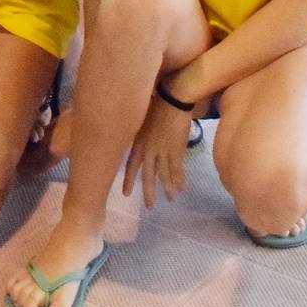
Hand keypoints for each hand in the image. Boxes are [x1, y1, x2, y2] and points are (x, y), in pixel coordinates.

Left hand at [122, 92, 193, 207]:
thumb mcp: (140, 120)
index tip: (125, 194)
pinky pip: (177, 170)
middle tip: (149, 207)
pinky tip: (181, 189)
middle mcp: (149, 150)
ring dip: (167, 188)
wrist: (173, 100)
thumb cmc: (156, 105)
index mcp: (138, 142)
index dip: (128, 180)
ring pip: (164, 175)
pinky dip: (179, 180)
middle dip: (148, 192)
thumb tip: (136, 143)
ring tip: (170, 199)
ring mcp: (163, 151)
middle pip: (147, 176)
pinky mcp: (177, 151)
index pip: (130, 165)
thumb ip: (137, 134)